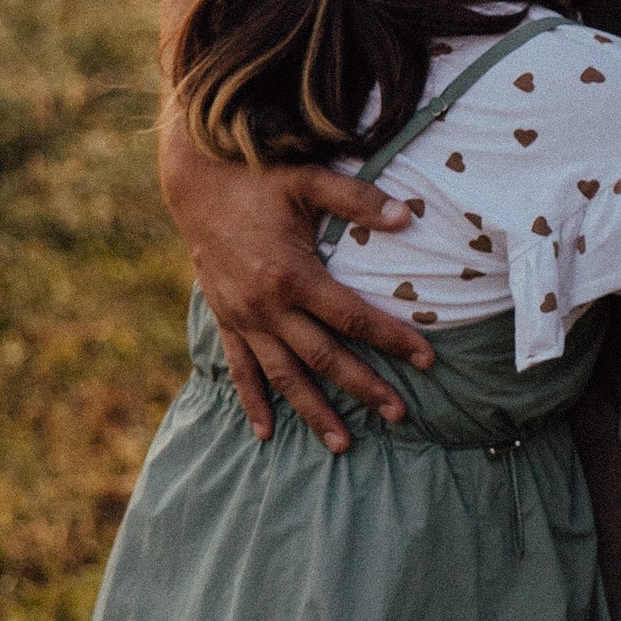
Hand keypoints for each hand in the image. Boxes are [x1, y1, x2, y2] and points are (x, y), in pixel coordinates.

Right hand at [160, 113, 431, 451]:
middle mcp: (266, 305)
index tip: (427, 360)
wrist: (193, 179)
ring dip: (313, 411)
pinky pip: (239, 369)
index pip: (353, 317)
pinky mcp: (225, 319)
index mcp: (292, 274)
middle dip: (363, 387)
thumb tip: (409, 215)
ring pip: (283, 375)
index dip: (392, 339)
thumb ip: (358, 199)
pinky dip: (252, 402)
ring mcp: (243, 317)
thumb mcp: (308, 180)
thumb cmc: (256, 176)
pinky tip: (265, 434)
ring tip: (343, 444)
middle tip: (399, 414)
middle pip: (324, 357)